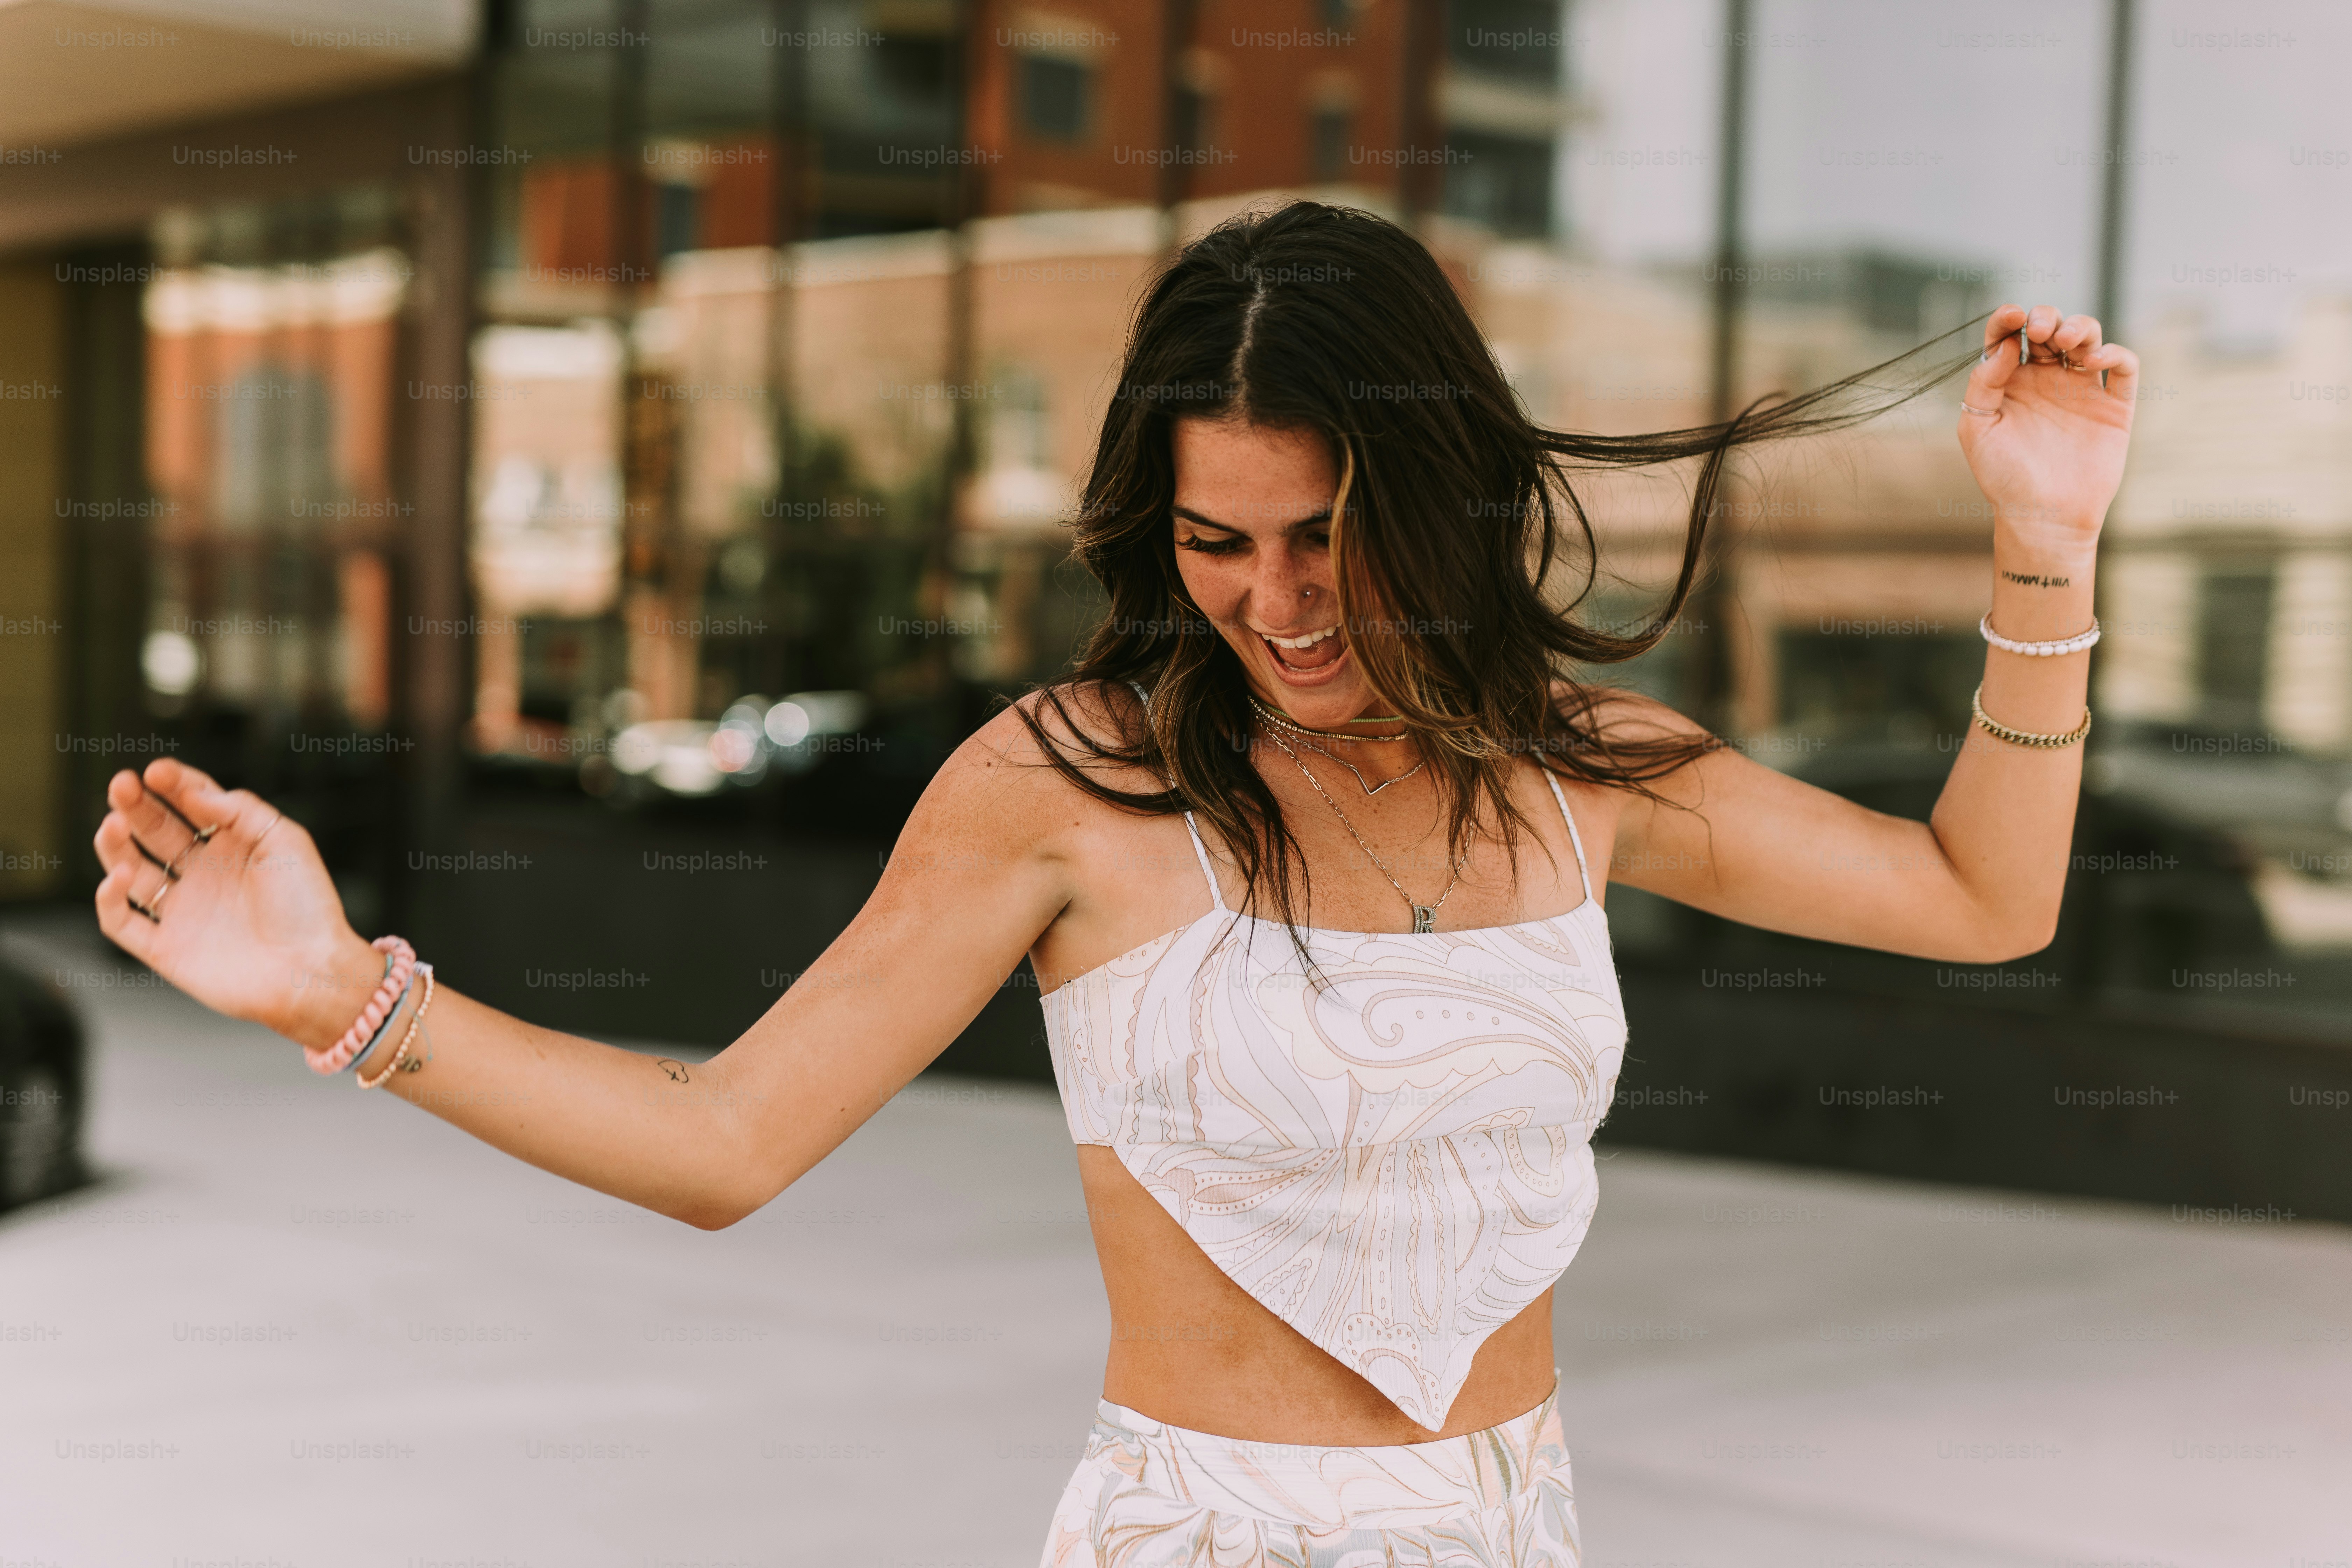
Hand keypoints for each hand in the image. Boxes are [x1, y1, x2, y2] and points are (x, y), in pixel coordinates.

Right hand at [92, 758, 376, 1049]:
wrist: (312, 970)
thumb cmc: (308, 907)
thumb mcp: (285, 842)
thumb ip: (240, 810)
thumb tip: (195, 791)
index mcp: (232, 845)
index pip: (191, 804)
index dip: (173, 785)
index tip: (157, 771)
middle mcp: (202, 874)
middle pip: (155, 831)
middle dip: (134, 805)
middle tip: (121, 785)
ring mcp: (182, 910)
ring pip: (129, 870)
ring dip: (114, 844)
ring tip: (113, 822)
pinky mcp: (165, 948)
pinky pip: (121, 922)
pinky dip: (109, 898)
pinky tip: (119, 874)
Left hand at [1955, 303, 2138, 559]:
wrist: (2042, 516)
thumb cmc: (2003, 477)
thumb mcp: (1977, 429)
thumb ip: (1982, 384)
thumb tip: (2002, 347)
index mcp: (2011, 382)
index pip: (2009, 336)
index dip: (2009, 318)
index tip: (2011, 315)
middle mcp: (2046, 380)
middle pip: (2051, 329)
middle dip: (2047, 317)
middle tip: (2039, 332)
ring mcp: (2082, 390)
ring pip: (2088, 338)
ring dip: (2079, 327)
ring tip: (2065, 341)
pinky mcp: (2114, 407)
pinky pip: (2124, 368)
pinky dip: (2114, 353)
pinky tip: (2093, 361)